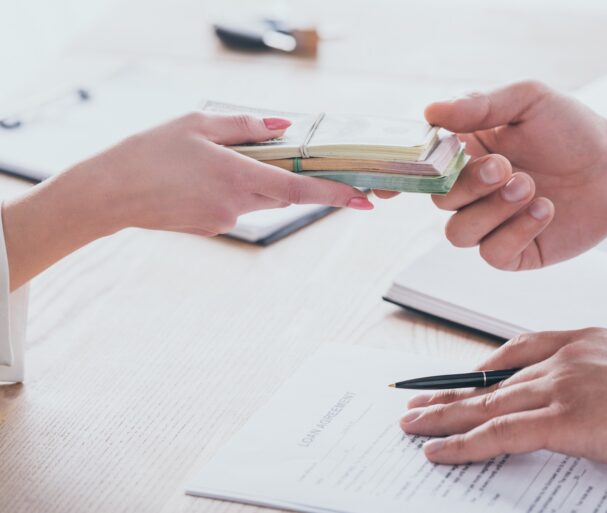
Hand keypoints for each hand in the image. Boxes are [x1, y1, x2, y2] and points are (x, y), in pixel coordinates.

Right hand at [66, 112, 372, 235]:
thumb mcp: (197, 124)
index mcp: (238, 176)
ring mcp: (225, 221)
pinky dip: (234, 190)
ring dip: (257, 180)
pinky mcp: (212, 228)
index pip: (300, 189)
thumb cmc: (149, 152)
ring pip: (260, 199)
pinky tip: (201, 177)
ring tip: (217, 161)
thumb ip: (246, 126)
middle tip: (280, 157)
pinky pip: (237, 207)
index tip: (363, 200)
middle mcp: (237, 205)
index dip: (335, 195)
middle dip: (291, 177)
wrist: (109, 193)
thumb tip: (284, 128)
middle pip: (284, 193)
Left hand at [399, 329, 606, 469]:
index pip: (512, 352)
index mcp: (575, 341)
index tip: (459, 377)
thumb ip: (592, 368)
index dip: (479, 368)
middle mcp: (557, 360)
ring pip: (483, 405)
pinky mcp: (559, 420)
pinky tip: (438, 450)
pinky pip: (498, 434)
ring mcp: (555, 389)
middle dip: (448, 393)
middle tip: (415, 401)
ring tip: (412, 424)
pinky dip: (463, 443)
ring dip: (443, 417)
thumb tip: (578, 390)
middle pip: (489, 380)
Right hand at [416, 81, 606, 269]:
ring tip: (531, 186)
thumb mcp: (528, 100)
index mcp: (464, 154)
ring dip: (492, 210)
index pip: (419, 169)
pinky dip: (517, 231)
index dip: (398, 178)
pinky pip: (492, 254)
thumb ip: (479, 105)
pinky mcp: (513, 252)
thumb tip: (431, 111)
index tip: (388, 186)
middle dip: (469, 185)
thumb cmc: (571, 130)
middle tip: (506, 167)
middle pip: (438, 201)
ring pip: (458, 233)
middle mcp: (470, 192)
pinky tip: (546, 209)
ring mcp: (490, 224)